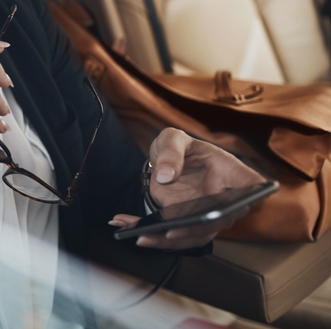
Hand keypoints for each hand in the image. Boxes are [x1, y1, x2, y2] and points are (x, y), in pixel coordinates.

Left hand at [110, 128, 264, 248]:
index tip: (231, 208)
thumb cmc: (180, 148)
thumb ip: (172, 151)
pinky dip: (150, 236)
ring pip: (194, 235)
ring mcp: (208, 216)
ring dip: (165, 240)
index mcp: (233, 174)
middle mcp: (226, 200)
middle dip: (193, 229)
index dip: (246, 199)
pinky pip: (174, 237)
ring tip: (140, 235)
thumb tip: (167, 176)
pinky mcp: (189, 225)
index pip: (252, 187)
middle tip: (168, 231)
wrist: (168, 162)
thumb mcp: (172, 139)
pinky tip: (126, 227)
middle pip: (217, 220)